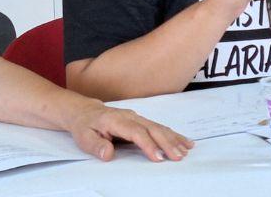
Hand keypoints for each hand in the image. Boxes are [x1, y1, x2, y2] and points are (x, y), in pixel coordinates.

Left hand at [65, 103, 193, 162]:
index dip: (148, 145)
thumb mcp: (84, 137)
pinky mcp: (141, 122)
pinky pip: (159, 128)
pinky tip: (184, 141)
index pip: (136, 133)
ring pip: (159, 127)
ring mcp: (137, 118)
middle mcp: (130, 117)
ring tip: (186, 149)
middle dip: (167, 142)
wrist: (85, 112)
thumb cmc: (85, 126)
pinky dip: (172, 135)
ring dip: (173, 138)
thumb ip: (96, 145)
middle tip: (178, 156)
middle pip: (152, 129)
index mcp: (116, 120)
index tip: (158, 158)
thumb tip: (108, 154)